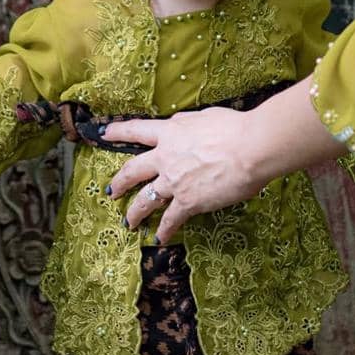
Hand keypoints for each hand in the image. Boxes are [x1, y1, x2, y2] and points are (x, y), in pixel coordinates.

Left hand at [105, 77, 341, 242]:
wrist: (250, 148)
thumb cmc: (235, 128)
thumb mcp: (205, 116)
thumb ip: (187, 122)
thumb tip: (179, 124)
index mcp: (171, 132)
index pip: (137, 130)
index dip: (118, 132)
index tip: (104, 134)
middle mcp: (165, 157)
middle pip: (132, 171)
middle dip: (119, 182)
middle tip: (110, 191)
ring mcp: (174, 181)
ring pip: (145, 200)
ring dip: (134, 212)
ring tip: (128, 221)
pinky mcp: (187, 202)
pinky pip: (170, 220)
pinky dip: (164, 231)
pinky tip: (159, 238)